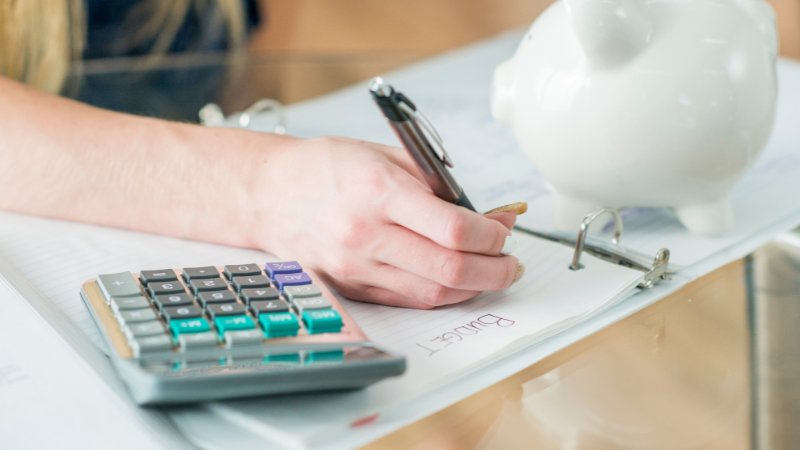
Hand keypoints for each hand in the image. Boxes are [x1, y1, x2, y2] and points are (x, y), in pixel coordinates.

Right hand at [252, 136, 522, 308]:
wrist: (269, 194)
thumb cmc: (327, 167)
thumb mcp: (386, 157)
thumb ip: (438, 187)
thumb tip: (488, 216)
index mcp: (377, 191)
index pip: (452, 228)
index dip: (491, 234)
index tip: (503, 229)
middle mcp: (366, 234)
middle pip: (449, 269)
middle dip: (494, 270)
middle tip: (510, 263)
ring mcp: (355, 266)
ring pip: (432, 293)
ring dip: (473, 287)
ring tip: (491, 272)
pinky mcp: (351, 287)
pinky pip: (408, 300)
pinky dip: (441, 294)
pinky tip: (456, 281)